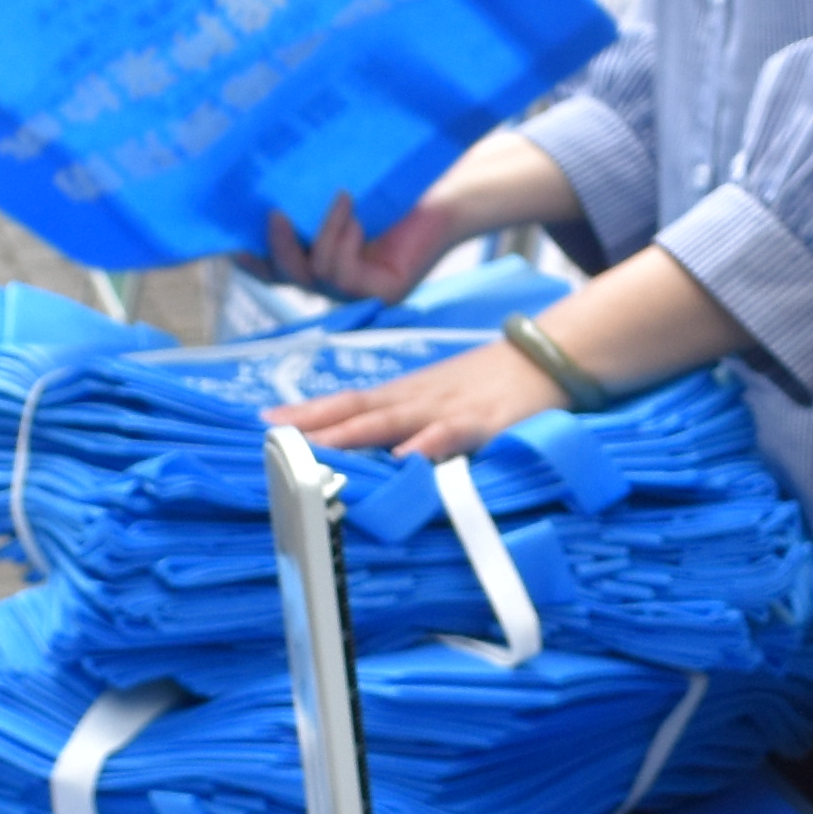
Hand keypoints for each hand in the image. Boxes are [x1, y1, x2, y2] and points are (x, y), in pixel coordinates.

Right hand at [255, 191, 474, 304]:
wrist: (452, 189)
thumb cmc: (398, 183)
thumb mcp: (340, 190)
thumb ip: (305, 196)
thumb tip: (257, 177)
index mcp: (323, 257)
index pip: (276, 268)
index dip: (251, 259)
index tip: (232, 240)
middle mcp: (338, 280)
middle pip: (285, 276)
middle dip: (274, 247)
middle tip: (273, 213)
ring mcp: (360, 292)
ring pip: (312, 275)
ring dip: (320, 234)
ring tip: (338, 198)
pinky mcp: (383, 294)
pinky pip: (341, 274)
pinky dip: (341, 240)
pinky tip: (354, 214)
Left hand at [276, 338, 562, 460]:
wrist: (546, 355)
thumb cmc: (491, 383)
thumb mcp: (441, 397)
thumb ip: (404, 419)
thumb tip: (368, 446)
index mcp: (406, 395)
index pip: (348, 401)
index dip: (308, 412)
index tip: (266, 421)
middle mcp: (418, 399)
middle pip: (359, 410)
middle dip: (316, 424)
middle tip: (275, 436)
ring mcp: (448, 409)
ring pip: (394, 421)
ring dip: (355, 433)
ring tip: (319, 447)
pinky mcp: (485, 423)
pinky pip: (453, 434)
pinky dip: (429, 445)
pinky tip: (407, 458)